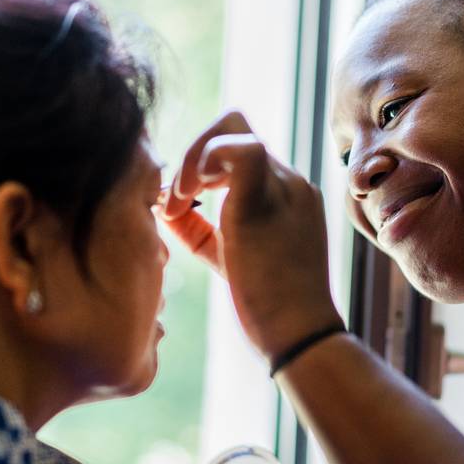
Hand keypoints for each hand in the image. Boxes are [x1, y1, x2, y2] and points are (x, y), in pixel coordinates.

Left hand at [160, 110, 342, 360]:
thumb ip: (199, 227)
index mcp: (286, 192)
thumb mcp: (226, 257)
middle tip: (176, 196)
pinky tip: (185, 196)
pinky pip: (239, 149)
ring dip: (193, 156)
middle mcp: (290, 180)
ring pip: (233, 127)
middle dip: (195, 151)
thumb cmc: (266, 307)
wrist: (299, 336)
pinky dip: (201, 160)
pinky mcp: (266, 200)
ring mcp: (283, 186)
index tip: (180, 199)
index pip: (240, 145)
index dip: (202, 160)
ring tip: (178, 201)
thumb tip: (164, 205)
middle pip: (235, 126)